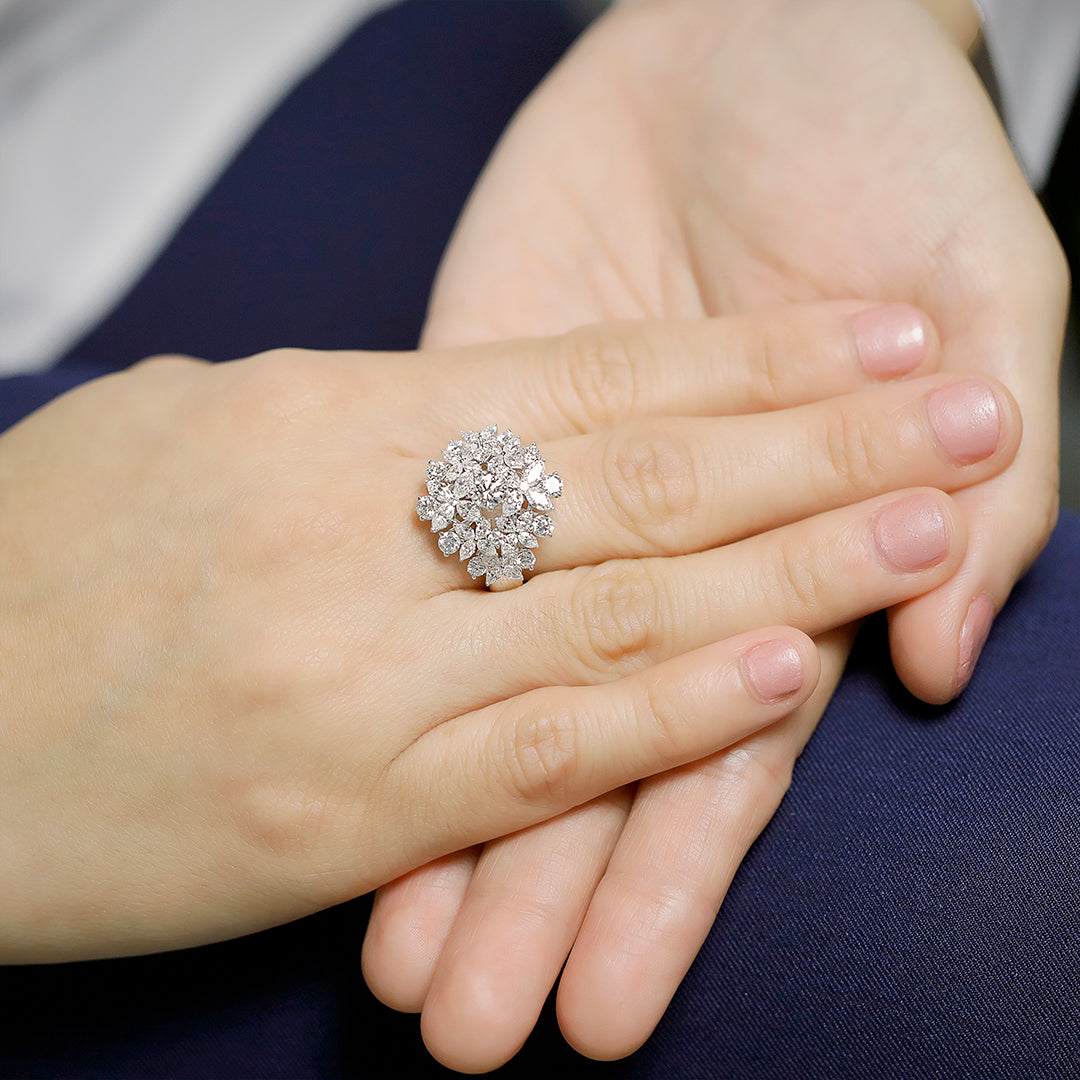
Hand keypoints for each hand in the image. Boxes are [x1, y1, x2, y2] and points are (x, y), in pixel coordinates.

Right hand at [0, 311, 1009, 961]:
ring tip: (926, 529)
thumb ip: (346, 432)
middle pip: (638, 481)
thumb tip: (470, 425)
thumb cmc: (38, 565)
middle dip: (815, 446)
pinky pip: (544, 750)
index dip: (747, 357)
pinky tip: (787, 677)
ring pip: (621, 610)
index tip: (866, 336)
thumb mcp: (192, 436)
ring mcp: (358, 680)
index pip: (587, 378)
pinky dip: (674, 714)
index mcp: (316, 421)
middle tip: (955, 414)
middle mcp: (353, 537)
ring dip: (791, 573)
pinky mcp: (347, 813)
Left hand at [366, 0, 1066, 1065]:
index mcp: (785, 555)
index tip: (610, 993)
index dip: (669, 873)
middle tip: (486, 1027)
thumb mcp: (991, 305)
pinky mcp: (461, 405)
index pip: (718, 747)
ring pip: (494, 669)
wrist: (769, 39)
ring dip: (453, 809)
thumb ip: (990, 483)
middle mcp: (653, 548)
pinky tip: (342, 735)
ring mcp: (547, 484)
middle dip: (548, 887)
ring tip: (408, 958)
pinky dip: (391, 632)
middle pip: (594, 745)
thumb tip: (940, 651)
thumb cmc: (904, 165)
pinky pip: (426, 536)